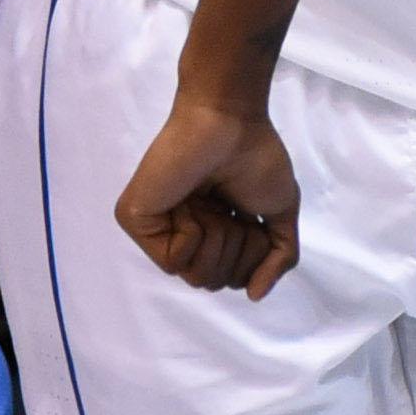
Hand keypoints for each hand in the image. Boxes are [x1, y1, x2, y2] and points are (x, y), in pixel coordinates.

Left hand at [117, 97, 299, 298]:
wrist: (231, 119)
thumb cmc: (255, 154)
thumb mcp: (280, 214)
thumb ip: (278, 258)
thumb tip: (253, 295)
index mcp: (211, 231)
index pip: (233, 278)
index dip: (253, 253)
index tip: (248, 209)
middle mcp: (181, 232)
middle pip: (215, 282)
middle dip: (236, 246)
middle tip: (229, 204)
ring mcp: (157, 227)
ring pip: (195, 277)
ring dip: (217, 238)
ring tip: (209, 200)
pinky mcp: (135, 219)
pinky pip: (173, 261)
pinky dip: (192, 233)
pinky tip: (188, 201)